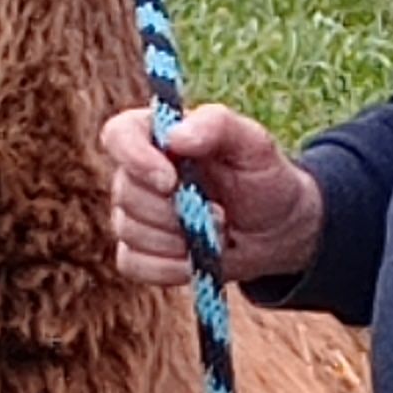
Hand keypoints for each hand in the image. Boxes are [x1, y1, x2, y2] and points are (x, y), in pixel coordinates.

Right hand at [97, 103, 325, 289]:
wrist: (274, 230)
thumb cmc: (262, 179)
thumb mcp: (255, 145)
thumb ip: (218, 126)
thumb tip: (175, 137)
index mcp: (157, 135)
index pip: (118, 135)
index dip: (136, 159)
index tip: (171, 181)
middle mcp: (136, 172)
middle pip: (126, 193)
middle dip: (175, 211)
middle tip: (220, 213)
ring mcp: (132, 214)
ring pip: (130, 232)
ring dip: (180, 241)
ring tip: (216, 232)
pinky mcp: (137, 252)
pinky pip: (133, 264)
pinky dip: (170, 267)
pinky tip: (198, 257)